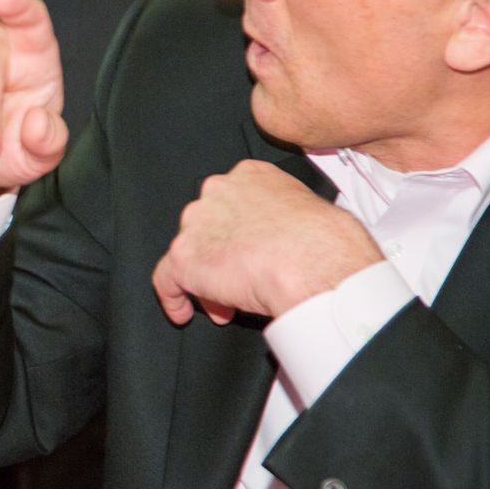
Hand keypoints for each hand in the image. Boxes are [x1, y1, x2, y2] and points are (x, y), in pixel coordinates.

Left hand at [151, 160, 383, 324]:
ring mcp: (196, 223)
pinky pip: (166, 279)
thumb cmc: (323, 242)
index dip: (236, 233)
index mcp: (249, 175)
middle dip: (220, 257)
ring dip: (206, 280)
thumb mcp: (307, 209)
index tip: (247, 253)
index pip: (231, 204)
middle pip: (207, 228)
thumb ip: (280, 217)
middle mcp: (217, 191)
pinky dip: (173, 297)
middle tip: (237, 281)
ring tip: (226, 304)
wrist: (312, 262)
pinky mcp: (183, 257)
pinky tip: (183, 312)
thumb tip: (283, 241)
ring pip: (191, 254)